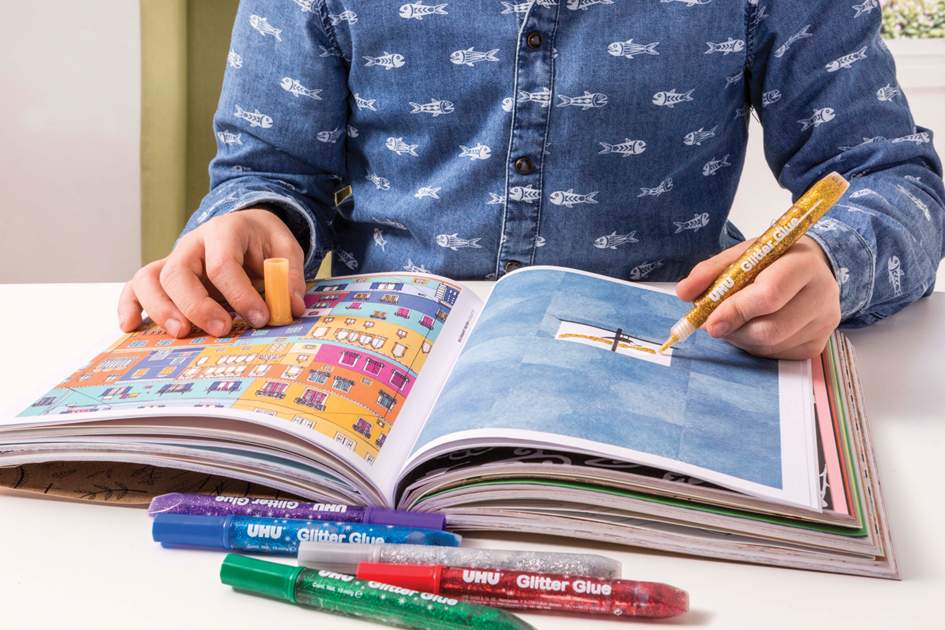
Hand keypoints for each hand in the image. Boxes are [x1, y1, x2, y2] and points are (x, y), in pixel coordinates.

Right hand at [118, 209, 306, 337]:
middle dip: (197, 305)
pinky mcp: (164, 275)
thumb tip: (291, 307)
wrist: (245, 227)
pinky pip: (136, 286)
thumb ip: (288, 275)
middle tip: (221, 329)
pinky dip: (130, 305)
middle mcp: (192, 244)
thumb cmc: (262, 241)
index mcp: (224, 231)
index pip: (223, 264)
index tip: (260, 318)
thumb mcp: (284, 249)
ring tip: (181, 334)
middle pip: (179, 272)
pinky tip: (131, 326)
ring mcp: (173, 259)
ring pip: (150, 279)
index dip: (240, 294)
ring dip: (161, 309)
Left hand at [676, 236, 840, 359]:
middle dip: (734, 328)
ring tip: (734, 320)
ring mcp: (824, 323)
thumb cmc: (774, 260)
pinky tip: (752, 327)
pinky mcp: (818, 344)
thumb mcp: (743, 254)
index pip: (769, 294)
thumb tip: (684, 292)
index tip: (710, 321)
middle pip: (770, 327)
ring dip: (741, 337)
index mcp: (804, 263)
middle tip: (714, 323)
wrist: (813, 267)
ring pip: (770, 345)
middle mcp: (822, 294)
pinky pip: (776, 354)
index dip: (736, 310)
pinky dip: (754, 346)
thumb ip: (711, 271)